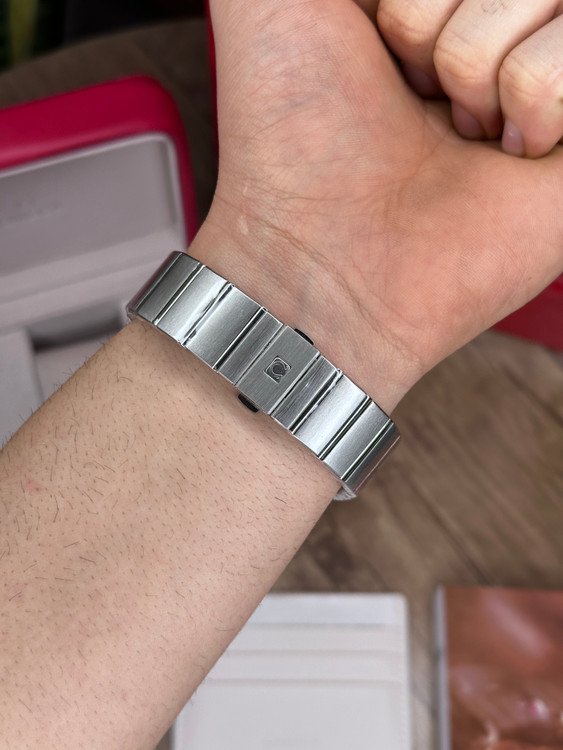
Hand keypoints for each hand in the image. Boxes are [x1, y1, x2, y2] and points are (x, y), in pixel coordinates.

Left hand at [201, 0, 562, 413]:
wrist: (324, 255)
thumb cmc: (290, 132)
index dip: (410, 2)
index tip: (375, 37)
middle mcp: (492, 27)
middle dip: (437, 19)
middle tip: (414, 92)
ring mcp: (542, 79)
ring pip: (550, 3)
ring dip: (480, 67)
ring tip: (456, 131)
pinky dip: (536, 106)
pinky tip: (505, 155)